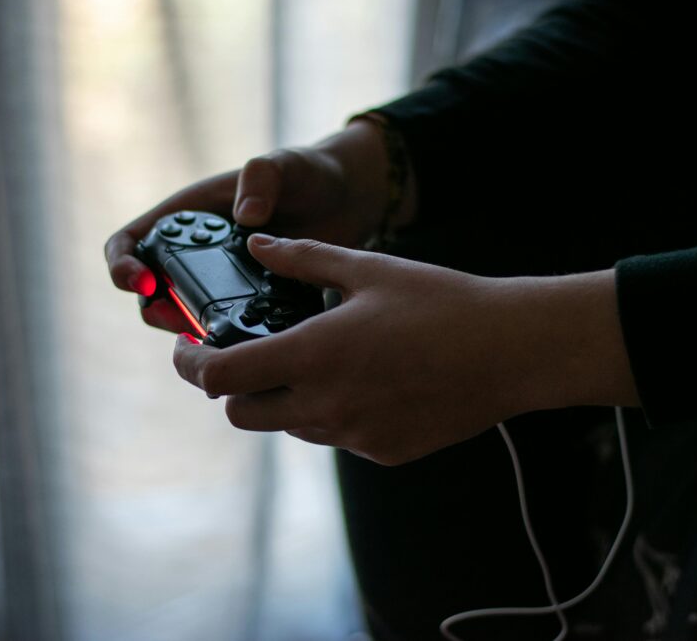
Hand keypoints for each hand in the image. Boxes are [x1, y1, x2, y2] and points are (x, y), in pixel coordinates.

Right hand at [104, 120, 414, 332]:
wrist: (347, 203)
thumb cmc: (306, 174)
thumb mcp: (284, 165)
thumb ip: (262, 178)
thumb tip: (245, 218)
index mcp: (186, 217)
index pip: (129, 242)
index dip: (123, 265)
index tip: (143, 282)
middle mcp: (194, 255)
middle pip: (151, 294)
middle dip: (158, 311)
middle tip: (184, 322)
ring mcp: (219, 285)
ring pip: (185, 321)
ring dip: (191, 334)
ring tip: (216, 340)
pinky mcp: (247, 309)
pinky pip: (226, 334)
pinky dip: (230, 345)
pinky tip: (252, 352)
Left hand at [172, 235, 638, 465]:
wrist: (511, 350)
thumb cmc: (441, 301)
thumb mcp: (366, 269)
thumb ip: (303, 259)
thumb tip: (258, 245)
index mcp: (312, 355)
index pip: (220, 376)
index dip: (190, 364)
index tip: (185, 348)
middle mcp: (324, 405)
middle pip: (241, 414)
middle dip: (229, 386)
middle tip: (241, 355)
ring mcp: (353, 435)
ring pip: (286, 428)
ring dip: (278, 400)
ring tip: (308, 360)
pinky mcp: (382, 451)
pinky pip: (332, 436)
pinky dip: (326, 412)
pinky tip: (360, 381)